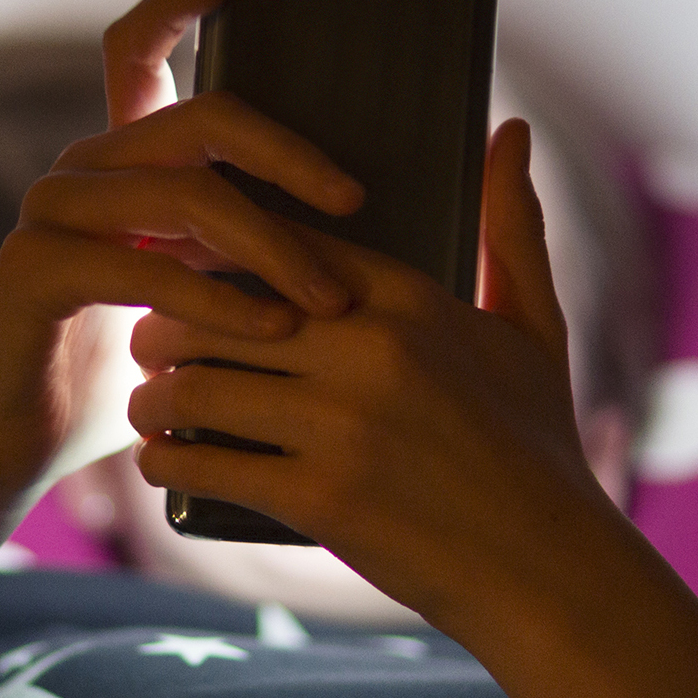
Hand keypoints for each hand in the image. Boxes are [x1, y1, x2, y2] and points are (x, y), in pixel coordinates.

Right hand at [0, 0, 363, 508]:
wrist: (16, 444)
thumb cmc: (118, 376)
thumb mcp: (190, 301)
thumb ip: (233, 255)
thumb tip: (340, 233)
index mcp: (119, 167)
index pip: (135, 55)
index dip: (175, 6)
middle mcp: (82, 172)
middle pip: (201, 120)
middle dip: (291, 157)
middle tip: (356, 202)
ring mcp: (52, 213)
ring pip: (188, 194)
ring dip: (274, 246)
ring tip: (332, 300)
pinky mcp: (36, 267)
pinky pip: (148, 267)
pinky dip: (220, 299)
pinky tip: (272, 327)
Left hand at [127, 118, 697, 697]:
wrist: (549, 569)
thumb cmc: (539, 446)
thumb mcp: (535, 327)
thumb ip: (511, 226)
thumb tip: (513, 128)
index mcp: (410, 300)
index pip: (277, 245)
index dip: (216, 256)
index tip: (185, 270)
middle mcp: (370, 350)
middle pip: (216, 310)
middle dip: (166, 326)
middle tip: (148, 342)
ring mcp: (343, 424)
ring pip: (197, 385)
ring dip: (155, 397)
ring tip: (147, 404)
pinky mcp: (321, 497)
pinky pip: (206, 462)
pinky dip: (166, 461)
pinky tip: (158, 460)